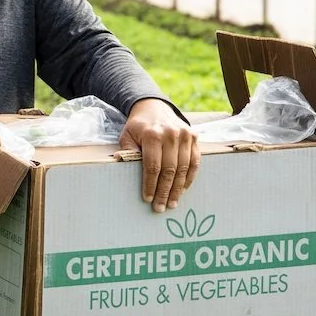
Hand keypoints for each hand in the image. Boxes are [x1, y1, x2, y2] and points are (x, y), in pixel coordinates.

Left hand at [120, 98, 196, 213]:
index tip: (148, 199)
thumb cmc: (138, 127)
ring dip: (178, 188)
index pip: (152, 166)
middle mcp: (171, 134)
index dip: (151, 185)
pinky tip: (183, 189)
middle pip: (169, 170)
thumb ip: (127, 151)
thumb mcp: (127, 136)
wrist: (154, 107)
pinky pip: (195, 161)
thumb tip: (120, 165)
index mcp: (152, 134)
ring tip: (173, 203)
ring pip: (183, 168)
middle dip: (165, 191)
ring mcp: (185, 135)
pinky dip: (189, 177)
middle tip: (161, 207)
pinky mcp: (194, 136)